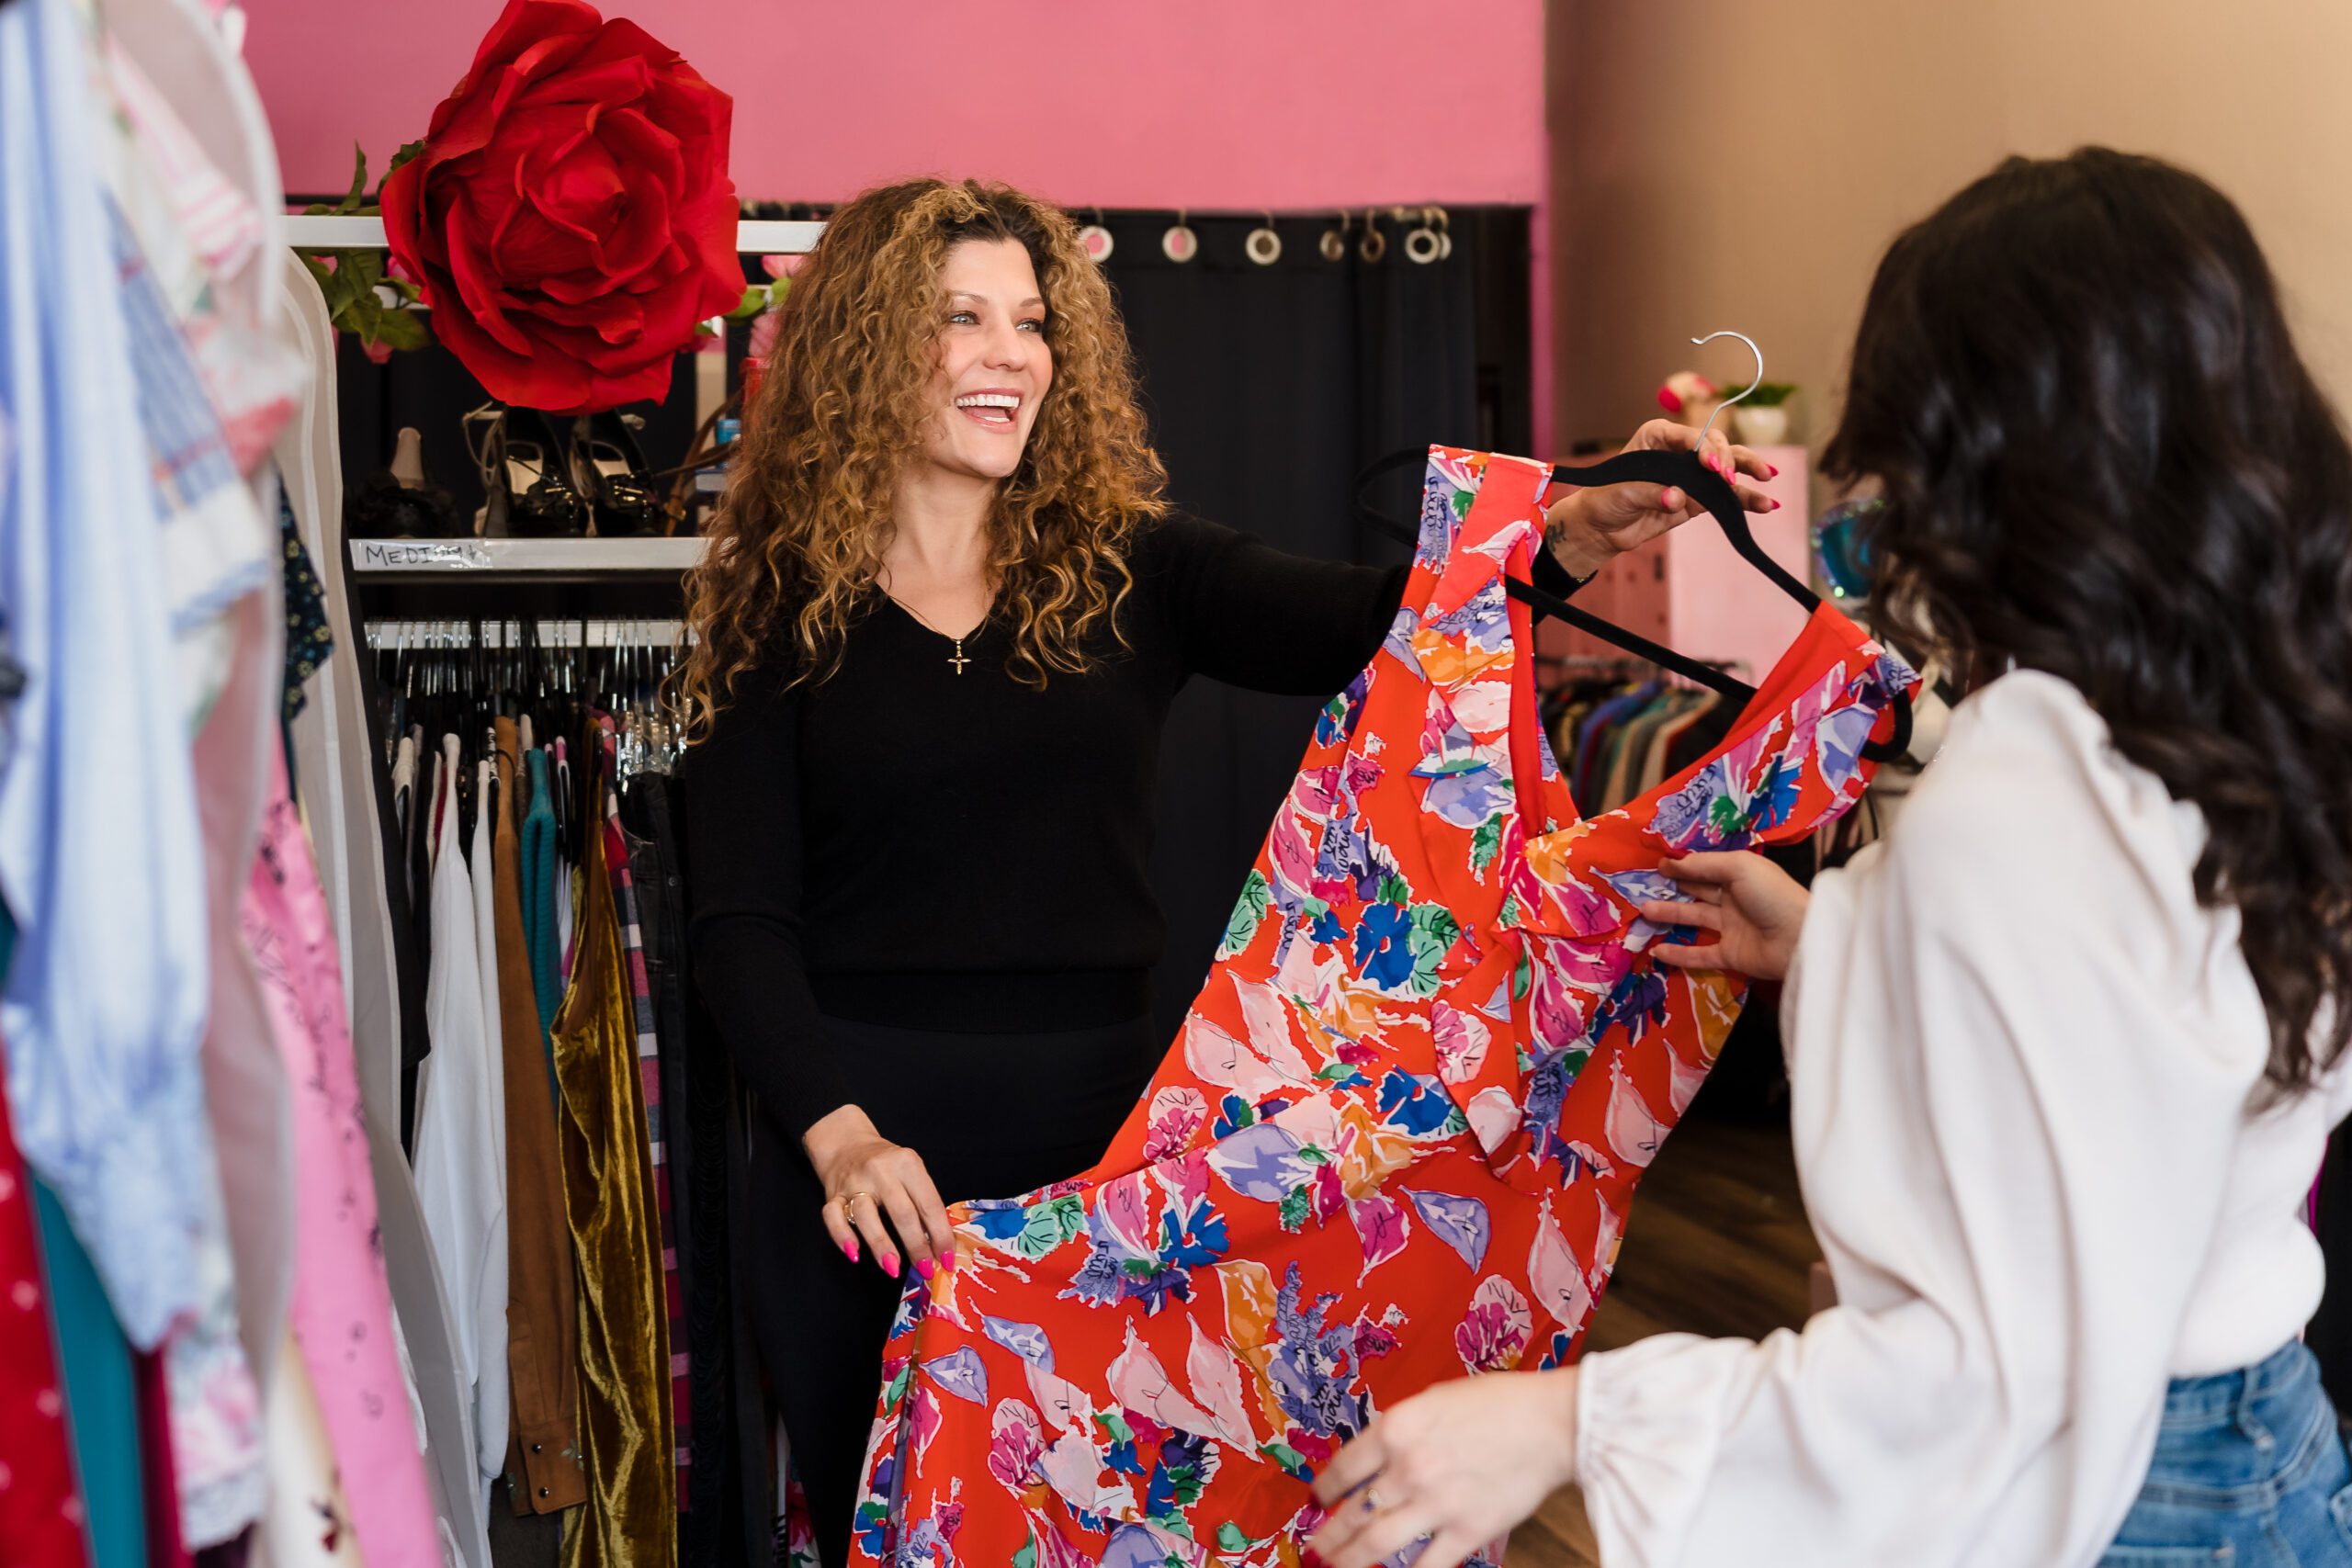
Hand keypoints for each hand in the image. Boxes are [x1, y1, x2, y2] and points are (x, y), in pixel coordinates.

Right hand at [801, 1104, 956, 1281]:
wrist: (847, 1143)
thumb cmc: (887, 1164)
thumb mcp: (911, 1171)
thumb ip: (922, 1201)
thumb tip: (938, 1244)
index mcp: (907, 1164)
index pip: (929, 1204)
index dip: (940, 1235)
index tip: (946, 1259)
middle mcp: (880, 1171)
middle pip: (902, 1212)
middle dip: (916, 1246)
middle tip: (925, 1270)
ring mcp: (854, 1183)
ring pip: (866, 1216)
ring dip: (881, 1245)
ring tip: (893, 1268)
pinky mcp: (832, 1195)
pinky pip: (832, 1218)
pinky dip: (842, 1237)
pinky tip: (854, 1254)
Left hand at [1306, 1367, 1580, 1567]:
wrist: (1551, 1424)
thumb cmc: (1499, 1403)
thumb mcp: (1435, 1399)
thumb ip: (1403, 1429)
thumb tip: (1379, 1455)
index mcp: (1396, 1429)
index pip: (1344, 1468)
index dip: (1324, 1489)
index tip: (1319, 1499)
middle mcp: (1408, 1468)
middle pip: (1353, 1513)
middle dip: (1328, 1535)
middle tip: (1314, 1547)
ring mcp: (1435, 1504)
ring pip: (1376, 1546)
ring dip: (1349, 1561)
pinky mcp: (1466, 1532)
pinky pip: (1425, 1567)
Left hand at [1542, 418, 1780, 578]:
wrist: (1602, 527)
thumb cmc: (1606, 498)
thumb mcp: (1622, 493)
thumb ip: (1650, 493)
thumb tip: (1677, 498)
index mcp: (1658, 435)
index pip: (1690, 436)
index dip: (1705, 448)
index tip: (1712, 467)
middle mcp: (1680, 450)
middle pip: (1715, 446)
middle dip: (1727, 459)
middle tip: (1729, 479)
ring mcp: (1692, 474)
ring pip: (1728, 467)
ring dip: (1749, 471)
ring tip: (1768, 480)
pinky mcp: (1699, 498)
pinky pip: (1726, 497)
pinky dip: (1746, 500)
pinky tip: (1768, 505)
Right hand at [1638, 851, 1810, 980]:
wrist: (1798, 938)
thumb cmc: (1771, 894)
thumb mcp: (1738, 867)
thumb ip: (1703, 865)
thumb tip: (1671, 864)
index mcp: (1740, 875)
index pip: (1706, 868)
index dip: (1683, 866)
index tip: (1657, 865)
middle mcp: (1734, 900)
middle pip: (1698, 892)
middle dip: (1673, 888)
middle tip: (1643, 886)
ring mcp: (1732, 928)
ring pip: (1694, 920)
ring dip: (1669, 915)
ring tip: (1643, 912)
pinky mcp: (1731, 955)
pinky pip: (1700, 954)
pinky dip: (1679, 954)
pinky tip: (1657, 951)